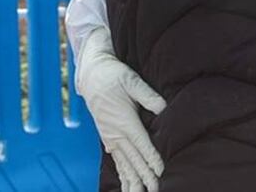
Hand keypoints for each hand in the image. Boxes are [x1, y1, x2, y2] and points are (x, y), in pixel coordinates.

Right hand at [76, 28, 166, 191]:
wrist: (92, 75)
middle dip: (145, 177)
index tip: (161, 172)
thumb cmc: (113, 75)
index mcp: (124, 121)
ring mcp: (111, 138)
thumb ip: (148, 95)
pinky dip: (124, 175)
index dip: (152, 159)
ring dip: (133, 181)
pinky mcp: (109, 139)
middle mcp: (116, 133)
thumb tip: (163, 107)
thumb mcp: (131, 80)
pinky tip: (128, 186)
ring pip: (125, 165)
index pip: (142, 144)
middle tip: (155, 190)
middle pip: (134, 160)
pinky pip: (118, 162)